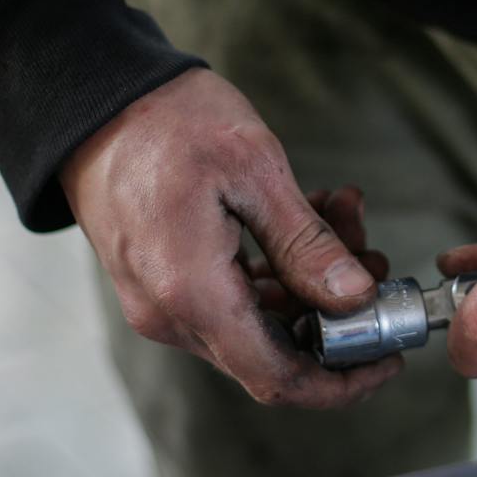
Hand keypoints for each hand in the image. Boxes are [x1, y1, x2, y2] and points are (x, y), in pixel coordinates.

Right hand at [62, 69, 402, 406]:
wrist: (89, 94)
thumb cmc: (166, 119)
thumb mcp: (254, 170)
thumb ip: (305, 244)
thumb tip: (354, 298)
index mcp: (191, 294)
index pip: (278, 379)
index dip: (342, 382)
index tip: (386, 358)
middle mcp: (168, 314)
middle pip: (274, 350)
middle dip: (334, 312)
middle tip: (373, 255)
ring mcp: (160, 301)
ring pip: (258, 320)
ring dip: (308, 280)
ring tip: (342, 216)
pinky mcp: (160, 281)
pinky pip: (230, 296)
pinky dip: (275, 268)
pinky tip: (305, 216)